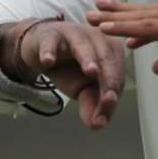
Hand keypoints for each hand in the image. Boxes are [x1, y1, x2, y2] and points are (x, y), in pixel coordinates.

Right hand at [0, 19, 124, 130]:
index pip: (117, 72)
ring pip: (83, 46)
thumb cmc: (69, 67)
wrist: (40, 51)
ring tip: (91, 72)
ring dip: (88, 59)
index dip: (114, 91)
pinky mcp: (49, 35)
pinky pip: (50, 43)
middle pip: (106, 58)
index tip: (109, 107)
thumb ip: (93, 105)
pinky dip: (49, 52)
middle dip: (108, 78)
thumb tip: (98, 125)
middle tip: (107, 97)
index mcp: (111, 50)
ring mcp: (72, 34)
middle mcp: (96, 37)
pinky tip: (48, 61)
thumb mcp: (83, 89)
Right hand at [88, 0, 157, 81]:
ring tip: (103, 8)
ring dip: (127, 10)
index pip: (149, 28)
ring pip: (152, 10)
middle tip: (91, 13)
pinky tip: (135, 27)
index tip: (101, 27)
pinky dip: (145, 16)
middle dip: (117, 15)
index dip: (124, 28)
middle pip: (145, 14)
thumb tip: (154, 67)